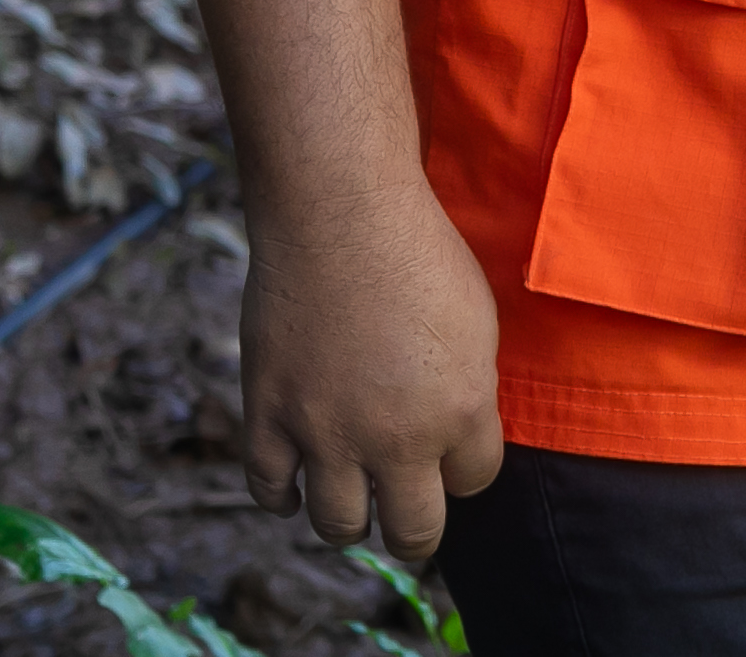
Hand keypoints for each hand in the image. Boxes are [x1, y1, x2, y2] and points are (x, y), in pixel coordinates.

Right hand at [237, 184, 505, 560]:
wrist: (340, 215)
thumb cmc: (419, 254)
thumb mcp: (477, 323)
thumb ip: (468, 391)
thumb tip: (457, 435)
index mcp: (461, 410)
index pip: (474, 482)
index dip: (465, 468)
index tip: (454, 455)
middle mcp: (396, 438)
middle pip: (414, 531)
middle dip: (416, 526)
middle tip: (408, 510)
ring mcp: (326, 433)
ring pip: (339, 526)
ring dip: (350, 518)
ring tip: (354, 498)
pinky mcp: (268, 418)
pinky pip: (270, 491)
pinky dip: (284, 496)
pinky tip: (297, 485)